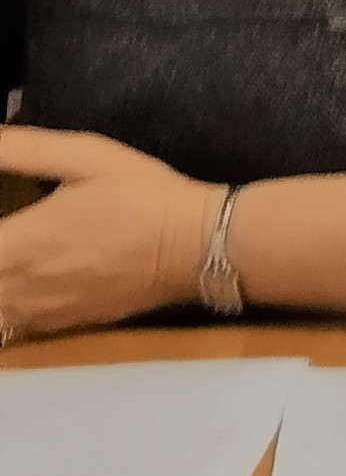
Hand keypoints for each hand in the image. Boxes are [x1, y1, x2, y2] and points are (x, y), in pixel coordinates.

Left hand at [0, 129, 214, 341]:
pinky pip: (15, 326)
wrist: (196, 247)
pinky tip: (22, 283)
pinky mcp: (65, 325)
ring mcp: (44, 313)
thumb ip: (25, 149)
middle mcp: (24, 287)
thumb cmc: (142, 195)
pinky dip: (8, 307)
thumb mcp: (86, 155)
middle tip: (7, 236)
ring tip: (11, 258)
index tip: (1, 214)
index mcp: (23, 243)